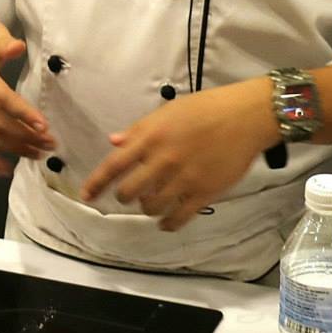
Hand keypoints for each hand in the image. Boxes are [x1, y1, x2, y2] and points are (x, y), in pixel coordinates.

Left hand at [81, 78, 275, 231]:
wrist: (244, 117)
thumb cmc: (205, 108)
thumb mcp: (167, 111)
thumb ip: (138, 130)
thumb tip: (113, 142)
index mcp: (150, 137)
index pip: (114, 165)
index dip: (96, 183)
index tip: (86, 195)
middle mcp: (162, 160)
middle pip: (129, 192)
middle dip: (125, 197)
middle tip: (131, 194)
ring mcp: (183, 179)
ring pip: (152, 207)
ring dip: (147, 208)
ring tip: (153, 203)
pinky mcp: (203, 193)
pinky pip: (178, 218)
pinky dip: (168, 224)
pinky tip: (167, 221)